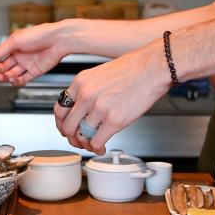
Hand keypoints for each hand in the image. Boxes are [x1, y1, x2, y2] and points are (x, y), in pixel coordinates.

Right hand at [0, 22, 69, 85]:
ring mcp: (27, 64)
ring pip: (11, 74)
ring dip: (4, 76)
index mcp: (14, 45)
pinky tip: (10, 80)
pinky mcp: (35, 71)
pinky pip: (22, 79)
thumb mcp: (15, 40)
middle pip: (3, 66)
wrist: (58, 40)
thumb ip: (1, 50)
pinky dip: (15, 81)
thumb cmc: (39, 34)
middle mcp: (20, 55)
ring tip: (0, 76)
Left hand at [53, 40, 171, 154]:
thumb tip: (82, 109)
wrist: (153, 67)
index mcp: (81, 82)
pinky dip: (97, 148)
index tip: (67, 128)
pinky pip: (96, 141)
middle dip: (71, 137)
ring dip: (85, 144)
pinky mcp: (114, 120)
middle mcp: (86, 95)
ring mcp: (99, 108)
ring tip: (92, 144)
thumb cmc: (133, 68)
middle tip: (78, 140)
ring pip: (81, 136)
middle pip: (67, 125)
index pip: (60, 109)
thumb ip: (88, 89)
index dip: (62, 123)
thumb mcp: (100, 73)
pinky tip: (101, 147)